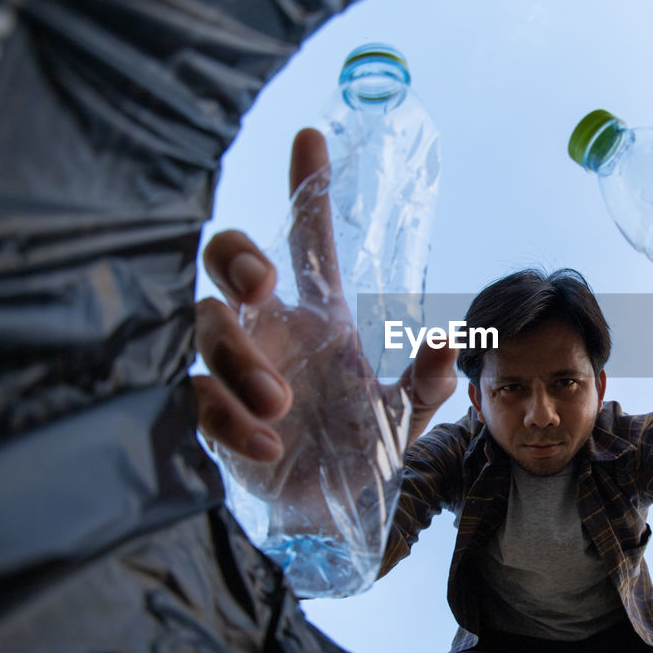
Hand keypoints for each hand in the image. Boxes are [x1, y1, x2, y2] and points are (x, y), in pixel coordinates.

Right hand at [193, 129, 456, 490]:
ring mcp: (238, 373)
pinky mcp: (216, 419)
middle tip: (261, 282)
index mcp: (318, 319)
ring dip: (240, 360)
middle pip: (227, 265)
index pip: (308, 241)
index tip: (310, 137)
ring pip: (209, 330)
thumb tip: (451, 341)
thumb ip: (429, 379)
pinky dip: (232, 420)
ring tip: (282, 402)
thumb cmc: (361, 448)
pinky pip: (201, 401)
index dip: (305, 189)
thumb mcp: (404, 412)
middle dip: (235, 257)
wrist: (333, 516)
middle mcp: (272, 334)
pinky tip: (269, 444)